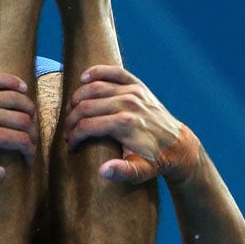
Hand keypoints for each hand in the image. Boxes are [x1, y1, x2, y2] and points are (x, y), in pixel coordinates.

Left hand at [0, 73, 37, 190]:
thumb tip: (3, 172)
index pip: (21, 139)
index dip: (31, 150)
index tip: (28, 156)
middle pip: (23, 118)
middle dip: (33, 131)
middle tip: (31, 140)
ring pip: (15, 97)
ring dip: (28, 108)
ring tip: (30, 119)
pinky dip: (12, 81)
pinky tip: (22, 88)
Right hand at [65, 64, 196, 183]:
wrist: (177, 144)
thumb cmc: (155, 160)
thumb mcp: (141, 172)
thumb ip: (122, 172)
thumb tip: (102, 171)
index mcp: (125, 126)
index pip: (87, 126)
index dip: (73, 136)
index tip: (70, 144)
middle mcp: (128, 104)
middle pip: (86, 106)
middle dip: (71, 119)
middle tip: (67, 129)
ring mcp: (133, 92)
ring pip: (94, 87)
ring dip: (77, 98)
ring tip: (71, 111)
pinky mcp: (138, 85)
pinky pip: (114, 72)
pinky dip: (96, 72)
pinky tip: (83, 79)